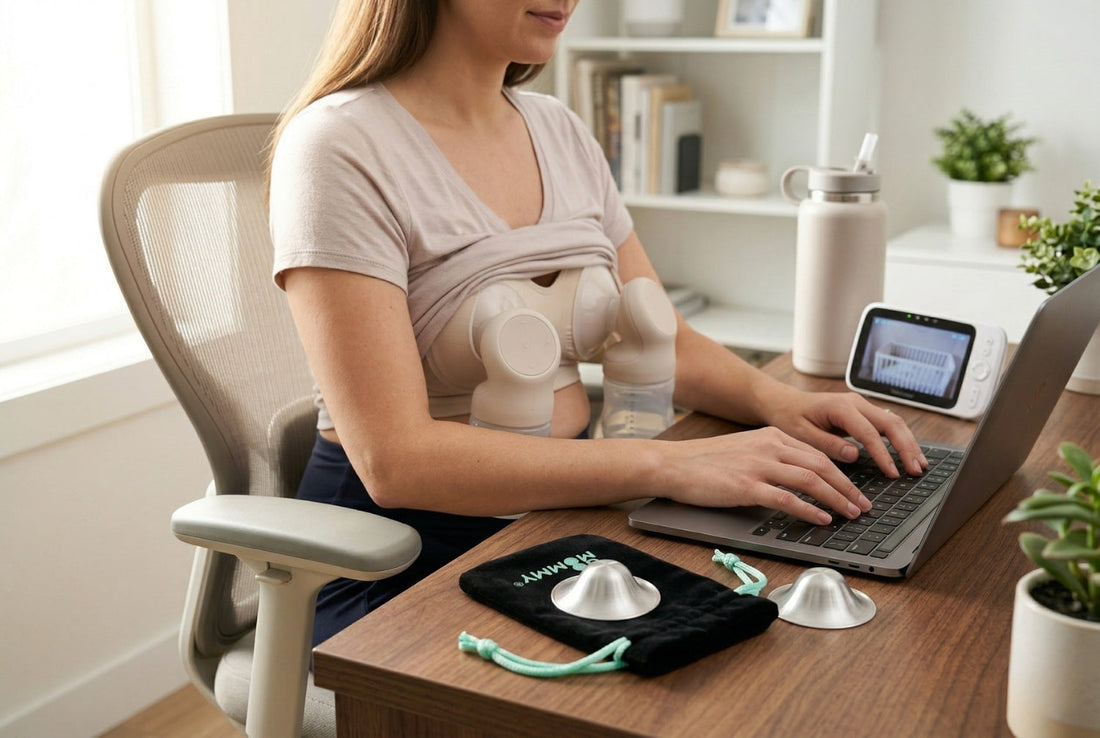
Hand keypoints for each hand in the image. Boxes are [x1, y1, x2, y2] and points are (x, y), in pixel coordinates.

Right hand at [667, 427, 872, 523]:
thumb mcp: (744, 451)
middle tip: (863, 505)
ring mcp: (759, 466)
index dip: (841, 473)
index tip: (854, 489)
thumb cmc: (704, 462)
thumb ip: (770, 459)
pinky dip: (810, 510)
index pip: (817, 454)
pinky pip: (787, 499)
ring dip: (836, 499)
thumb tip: (796, 479)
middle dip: (847, 487)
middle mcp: (769, 447)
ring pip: (811, 480)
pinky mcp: (747, 486)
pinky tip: (822, 519)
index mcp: (771, 437)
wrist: (673, 464)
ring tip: (851, 514)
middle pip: (821, 465)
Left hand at [760, 388, 927, 477]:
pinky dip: (901, 439)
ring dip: (909, 443)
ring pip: (894, 421)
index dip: (883, 454)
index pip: (869, 432)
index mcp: (840, 407)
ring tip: (919, 465)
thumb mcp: (801, 434)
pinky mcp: (863, 412)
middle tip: (915, 470)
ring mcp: (861, 405)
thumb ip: (827, 444)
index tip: (893, 473)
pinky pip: (887, 424)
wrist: (784, 402)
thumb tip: (854, 455)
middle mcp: (855, 402)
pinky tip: (908, 454)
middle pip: (891, 423)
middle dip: (906, 447)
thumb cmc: (789, 417)